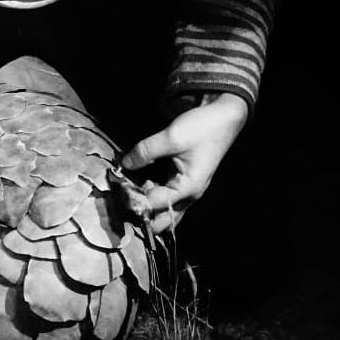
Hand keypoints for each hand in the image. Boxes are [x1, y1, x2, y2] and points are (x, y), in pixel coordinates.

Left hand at [121, 92, 248, 233]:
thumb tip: (124, 163)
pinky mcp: (183, 182)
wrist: (223, 117)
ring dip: (146, 204)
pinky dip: (151, 194)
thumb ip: (145, 152)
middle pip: (162, 221)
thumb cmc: (203, 128)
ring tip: (127, 190)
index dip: (134, 200)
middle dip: (141, 213)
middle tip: (122, 197)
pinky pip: (165, 197)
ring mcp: (186, 190)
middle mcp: (188, 195)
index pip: (154, 205)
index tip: (117, 189)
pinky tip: (137, 182)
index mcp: (188, 188)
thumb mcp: (171, 137)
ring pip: (163, 211)